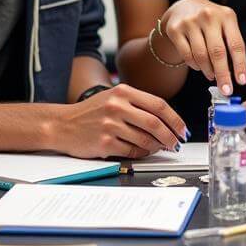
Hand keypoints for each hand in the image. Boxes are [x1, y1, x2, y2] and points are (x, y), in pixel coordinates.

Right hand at [54, 84, 186, 158]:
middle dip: (171, 136)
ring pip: (145, 139)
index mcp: (123, 92)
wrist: (62, 124)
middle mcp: (117, 106)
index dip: (175, 119)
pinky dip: (142, 153)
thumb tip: (168, 122)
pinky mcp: (104, 143)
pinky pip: (132, 151)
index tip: (183, 129)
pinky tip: (144, 152)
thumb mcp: (114, 98)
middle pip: (155, 123)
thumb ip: (139, 105)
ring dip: (158, 147)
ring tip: (161, 148)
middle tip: (177, 143)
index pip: (159, 105)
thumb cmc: (91, 112)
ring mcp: (110, 125)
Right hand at [158, 0, 245, 96]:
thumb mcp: (225, 24)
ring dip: (208, 71)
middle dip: (223, 75)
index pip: (236, 44)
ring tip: (212, 75)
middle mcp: (208, 16)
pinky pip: (187, 55)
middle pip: (218, 52)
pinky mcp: (175, 29)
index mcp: (227, 16)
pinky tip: (198, 66)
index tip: (242, 81)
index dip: (240, 65)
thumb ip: (231, 44)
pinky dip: (194, 65)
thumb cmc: (210, 21)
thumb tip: (234, 75)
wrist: (184, 6)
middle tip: (226, 90)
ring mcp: (190, 22)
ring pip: (201, 55)